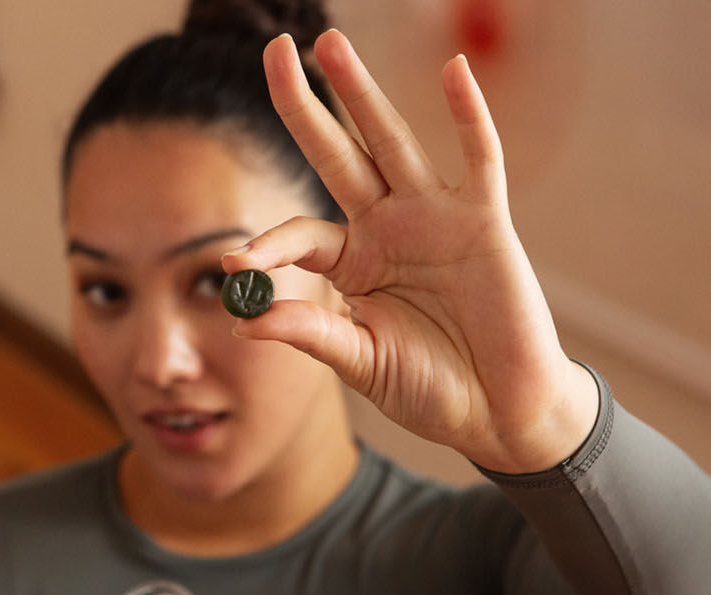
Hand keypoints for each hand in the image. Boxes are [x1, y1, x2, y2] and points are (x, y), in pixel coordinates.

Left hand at [222, 30, 597, 473]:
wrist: (499, 413)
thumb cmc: (428, 387)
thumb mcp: (359, 361)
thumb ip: (309, 334)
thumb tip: (244, 322)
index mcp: (352, 261)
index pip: (300, 235)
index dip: (267, 246)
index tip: (234, 265)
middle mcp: (387, 227)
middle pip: (337, 155)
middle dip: (305, 106)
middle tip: (273, 50)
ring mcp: (434, 219)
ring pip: (392, 142)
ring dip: (361, 94)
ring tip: (330, 43)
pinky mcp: (484, 222)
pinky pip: (478, 159)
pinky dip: (467, 116)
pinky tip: (451, 70)